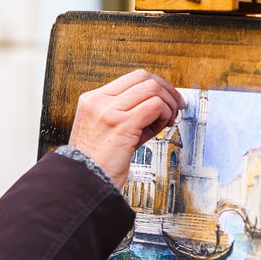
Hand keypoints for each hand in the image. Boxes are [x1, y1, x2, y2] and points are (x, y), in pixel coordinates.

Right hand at [68, 69, 184, 188]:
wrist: (84, 181)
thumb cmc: (96, 162)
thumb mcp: (108, 130)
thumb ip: (128, 114)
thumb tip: (159, 105)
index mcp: (92, 99)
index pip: (132, 77)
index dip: (156, 84)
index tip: (167, 97)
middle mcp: (99, 100)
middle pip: (143, 78)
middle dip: (166, 90)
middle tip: (176, 105)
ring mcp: (109, 111)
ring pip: (152, 89)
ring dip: (168, 104)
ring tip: (168, 120)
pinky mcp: (122, 124)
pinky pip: (155, 106)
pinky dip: (165, 114)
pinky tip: (163, 127)